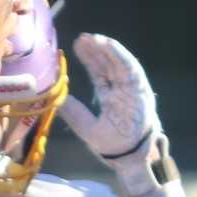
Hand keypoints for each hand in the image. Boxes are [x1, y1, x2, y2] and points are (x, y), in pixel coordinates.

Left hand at [60, 33, 175, 196]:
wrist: (131, 158)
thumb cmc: (111, 146)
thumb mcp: (86, 128)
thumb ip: (73, 112)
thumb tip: (56, 95)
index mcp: (110, 98)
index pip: (99, 73)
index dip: (89, 59)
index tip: (75, 46)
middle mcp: (122, 91)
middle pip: (109, 65)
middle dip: (96, 50)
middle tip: (81, 38)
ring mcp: (132, 90)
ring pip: (119, 63)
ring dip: (107, 49)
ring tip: (93, 38)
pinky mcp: (141, 91)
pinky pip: (132, 69)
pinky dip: (121, 56)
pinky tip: (108, 46)